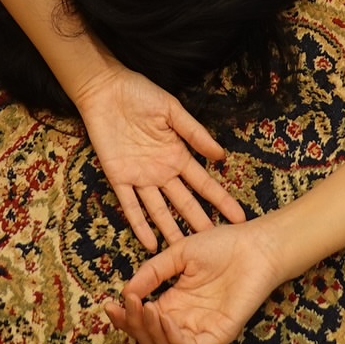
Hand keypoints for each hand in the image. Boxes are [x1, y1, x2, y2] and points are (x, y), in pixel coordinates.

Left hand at [75, 68, 245, 250]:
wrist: (106, 89)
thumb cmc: (141, 95)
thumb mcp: (172, 110)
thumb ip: (194, 133)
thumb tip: (221, 155)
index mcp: (177, 155)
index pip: (203, 183)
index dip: (219, 200)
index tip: (238, 217)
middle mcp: (161, 172)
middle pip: (183, 202)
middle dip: (199, 223)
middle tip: (214, 248)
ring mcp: (140, 177)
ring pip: (158, 210)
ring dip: (170, 231)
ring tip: (183, 254)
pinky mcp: (118, 178)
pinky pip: (130, 206)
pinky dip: (139, 225)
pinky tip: (149, 245)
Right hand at [104, 221, 284, 343]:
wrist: (256, 245)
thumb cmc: (222, 245)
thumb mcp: (179, 254)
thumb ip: (153, 272)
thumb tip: (126, 292)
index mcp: (175, 302)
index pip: (143, 319)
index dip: (125, 316)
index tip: (109, 304)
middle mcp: (185, 320)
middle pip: (149, 337)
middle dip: (132, 325)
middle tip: (124, 308)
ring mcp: (201, 329)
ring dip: (149, 331)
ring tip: (143, 309)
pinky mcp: (218, 335)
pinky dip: (172, 337)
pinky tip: (163, 317)